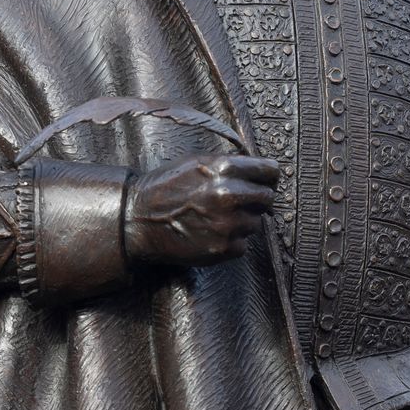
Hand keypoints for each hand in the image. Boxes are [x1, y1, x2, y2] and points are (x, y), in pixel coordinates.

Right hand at [122, 154, 279, 267]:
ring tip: (216, 218)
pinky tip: (212, 233)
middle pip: (269, 198)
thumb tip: (263, 170)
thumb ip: (232, 164)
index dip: (268, 176)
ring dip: (243, 222)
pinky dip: (233, 241)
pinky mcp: (223, 248)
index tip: (264, 181)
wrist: (138, 219)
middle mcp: (230, 195)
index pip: (271, 171)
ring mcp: (228, 224)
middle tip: (240, 202)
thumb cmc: (167, 186)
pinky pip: (244, 244)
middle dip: (258, 199)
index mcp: (225, 169)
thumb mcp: (198, 162)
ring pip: (256, 223)